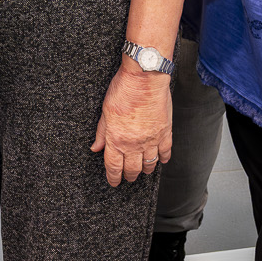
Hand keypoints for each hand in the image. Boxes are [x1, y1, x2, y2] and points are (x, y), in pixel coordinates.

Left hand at [91, 64, 173, 186]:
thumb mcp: (105, 111)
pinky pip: (165, 151)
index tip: (113, 182)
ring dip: (145, 170)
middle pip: (132, 169)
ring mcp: (151, 139)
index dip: (113, 177)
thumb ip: (101, 132)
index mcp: (116, 139)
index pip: (114, 167)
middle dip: (129, 176)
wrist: (145, 78)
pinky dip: (163, 158)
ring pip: (149, 164)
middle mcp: (134, 144)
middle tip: (128, 177)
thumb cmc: (123, 90)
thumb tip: (96, 148)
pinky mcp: (165, 132)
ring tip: (143, 171)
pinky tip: (160, 160)